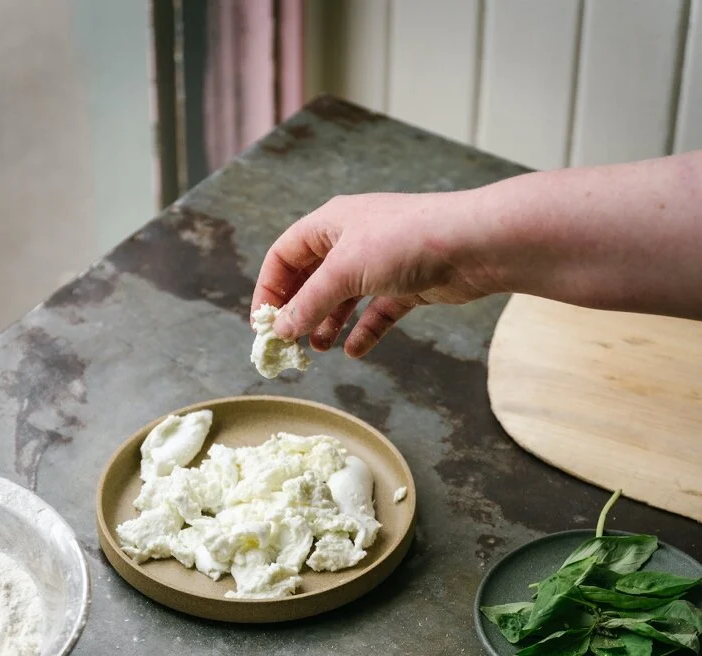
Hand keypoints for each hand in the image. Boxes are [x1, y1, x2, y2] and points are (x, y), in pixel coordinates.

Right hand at [251, 191, 500, 357]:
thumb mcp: (345, 272)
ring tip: (317, 349)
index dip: (270, 288)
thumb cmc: (404, 243)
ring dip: (328, 323)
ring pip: (343, 298)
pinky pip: (376, 312)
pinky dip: (364, 331)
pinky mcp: (406, 285)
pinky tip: (355, 351)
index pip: (285, 255)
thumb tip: (281, 329)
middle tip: (288, 343)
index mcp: (331, 224)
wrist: (472, 246)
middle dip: (298, 310)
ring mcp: (381, 263)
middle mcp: (353, 240)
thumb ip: (310, 303)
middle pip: (312, 278)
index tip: (263, 324)